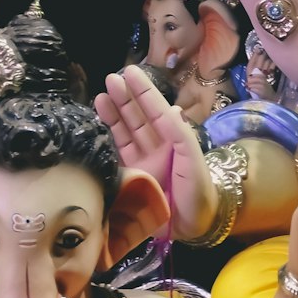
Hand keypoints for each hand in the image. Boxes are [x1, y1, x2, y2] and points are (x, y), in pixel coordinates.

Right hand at [95, 65, 216, 241]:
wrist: (193, 224)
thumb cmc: (198, 188)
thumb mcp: (192, 156)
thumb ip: (179, 132)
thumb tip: (168, 107)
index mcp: (174, 138)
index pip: (155, 110)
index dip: (143, 91)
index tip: (129, 73)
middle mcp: (157, 146)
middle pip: (138, 118)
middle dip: (125, 98)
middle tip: (111, 79)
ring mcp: (143, 161)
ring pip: (125, 132)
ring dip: (114, 114)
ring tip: (101, 95)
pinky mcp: (130, 177)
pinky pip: (117, 152)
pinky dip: (109, 137)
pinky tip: (100, 123)